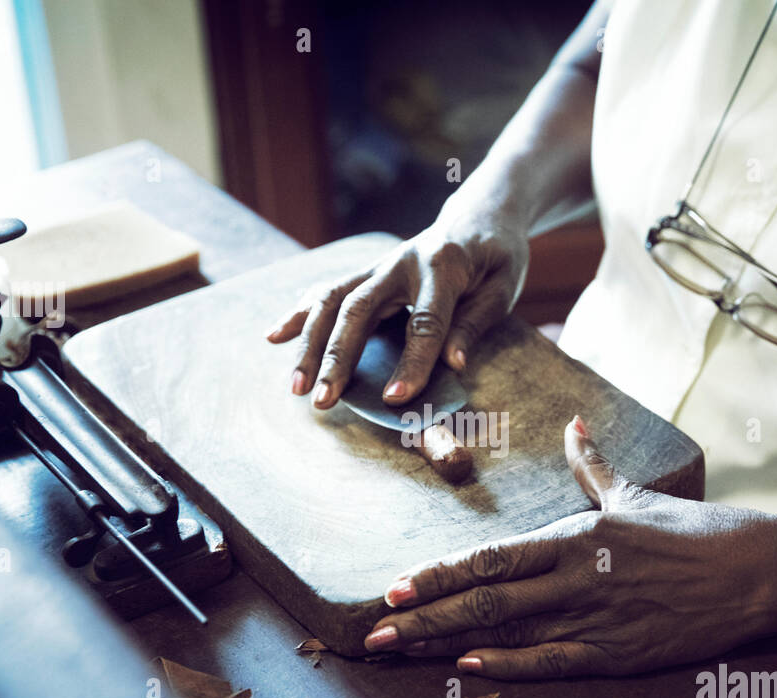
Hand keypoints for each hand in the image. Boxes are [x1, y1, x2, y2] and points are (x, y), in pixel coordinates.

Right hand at [265, 205, 528, 408]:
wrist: (478, 217)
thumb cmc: (496, 258)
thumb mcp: (502, 288)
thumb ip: (475, 322)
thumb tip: (453, 364)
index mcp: (442, 265)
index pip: (425, 321)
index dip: (412, 362)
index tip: (396, 399)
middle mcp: (400, 262)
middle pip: (359, 309)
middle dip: (337, 357)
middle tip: (324, 400)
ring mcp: (376, 266)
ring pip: (332, 301)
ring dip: (309, 345)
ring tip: (297, 387)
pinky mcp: (365, 273)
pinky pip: (325, 292)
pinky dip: (299, 314)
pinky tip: (275, 338)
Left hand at [363, 416, 776, 679]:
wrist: (756, 570)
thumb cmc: (692, 530)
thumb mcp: (635, 492)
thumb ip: (593, 465)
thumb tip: (572, 424)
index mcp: (574, 536)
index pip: (490, 557)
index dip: (437, 574)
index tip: (393, 586)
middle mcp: (575, 576)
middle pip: (484, 599)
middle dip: (422, 616)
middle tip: (372, 632)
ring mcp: (595, 617)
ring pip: (506, 633)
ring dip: (447, 644)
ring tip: (400, 653)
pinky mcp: (619, 654)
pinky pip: (552, 662)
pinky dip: (507, 667)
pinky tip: (465, 670)